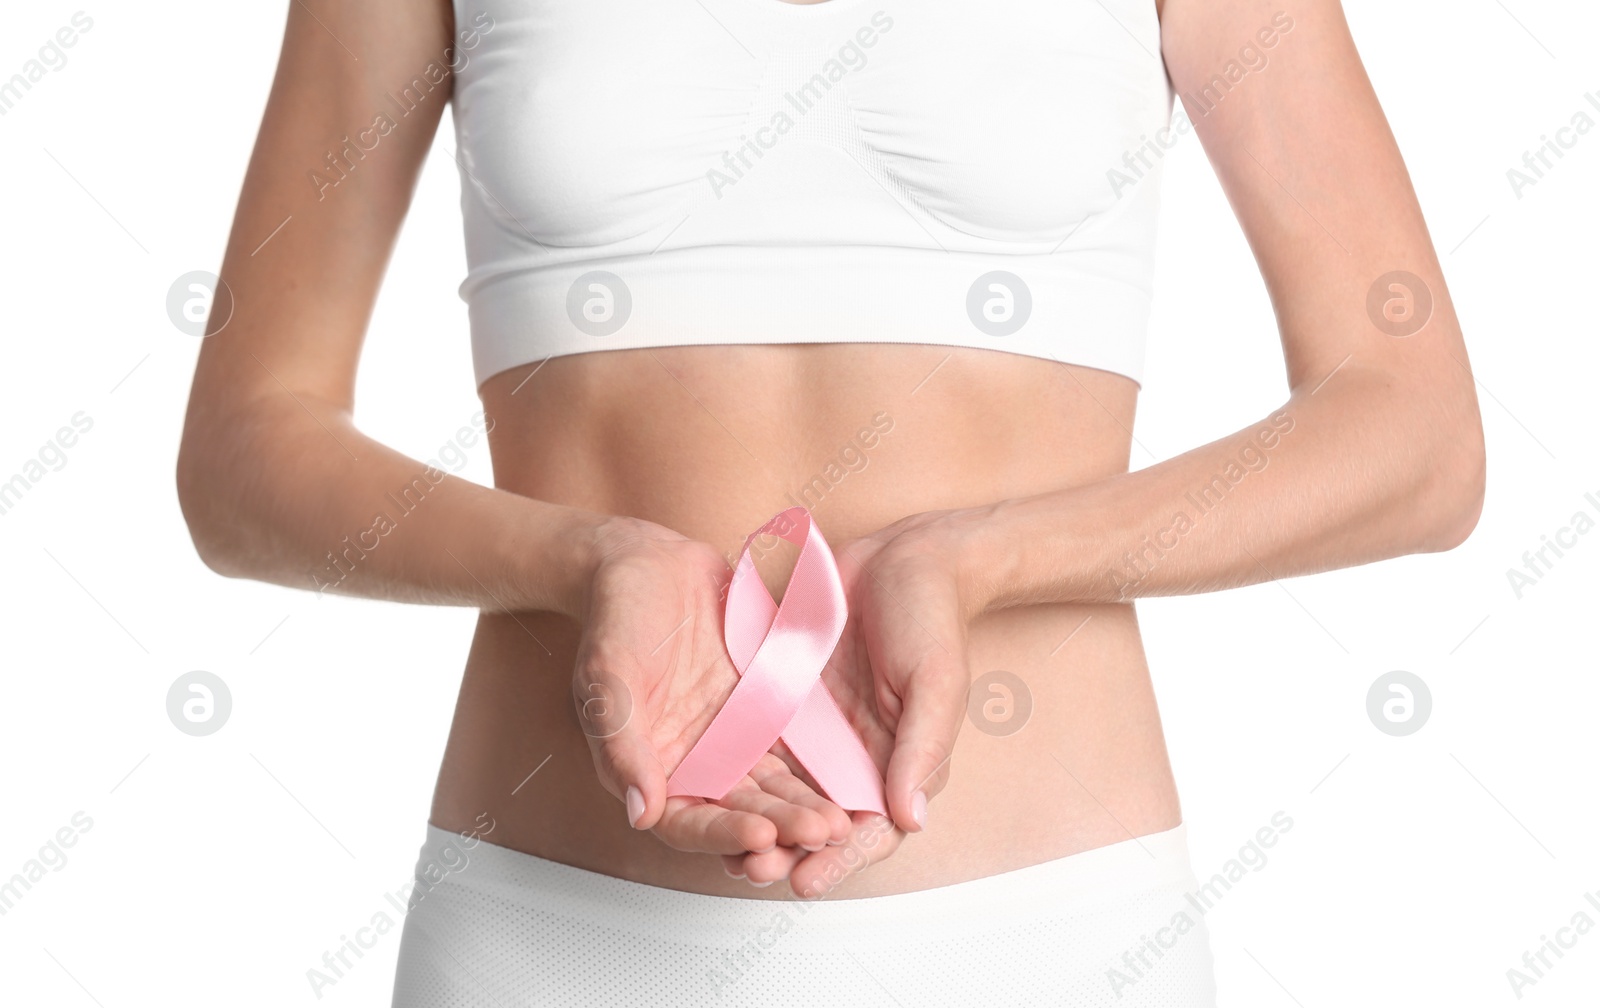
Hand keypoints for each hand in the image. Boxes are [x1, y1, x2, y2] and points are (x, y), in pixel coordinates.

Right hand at [572, 517, 852, 859]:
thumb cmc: (618, 617)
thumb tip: (641, 811)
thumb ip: (622, 744)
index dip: (723, 834)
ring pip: (773, 788)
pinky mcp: (763, 713)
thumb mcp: (609, 675)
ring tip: (841, 820)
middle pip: (740, 812)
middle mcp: (695, 763)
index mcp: (650, 767)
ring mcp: (733, 739)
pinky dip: (817, 771)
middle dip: (782, 828)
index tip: (761, 836)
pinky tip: (848, 781)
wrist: (650, 563)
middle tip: (823, 832)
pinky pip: (794, 749)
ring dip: (805, 808)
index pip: (687, 821)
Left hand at [721, 507, 992, 894]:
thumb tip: (909, 816)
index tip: (807, 880)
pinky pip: (757, 743)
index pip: (870, 831)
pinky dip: (738, 771)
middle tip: (754, 868)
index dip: (840, 860)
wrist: (901, 554)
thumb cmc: (931, 615)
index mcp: (899, 763)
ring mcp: (817, 731)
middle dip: (787, 850)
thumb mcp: (937, 681)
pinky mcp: (784, 700)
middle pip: (818, 822)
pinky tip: (709, 788)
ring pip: (782, 792)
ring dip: (757, 821)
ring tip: (725, 843)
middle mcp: (854, 756)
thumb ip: (923, 747)